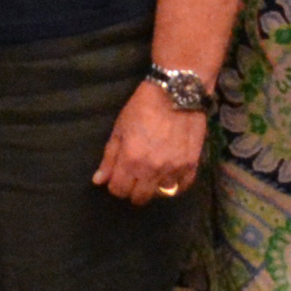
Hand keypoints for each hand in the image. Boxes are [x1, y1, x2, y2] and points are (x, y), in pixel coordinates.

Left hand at [95, 83, 207, 204]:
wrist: (177, 92)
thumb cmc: (143, 107)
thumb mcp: (120, 128)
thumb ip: (109, 157)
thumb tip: (99, 180)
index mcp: (131, 160)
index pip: (118, 190)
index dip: (115, 185)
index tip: (118, 176)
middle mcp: (152, 170)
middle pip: (139, 198)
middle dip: (133, 189)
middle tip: (135, 176)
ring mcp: (173, 169)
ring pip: (160, 194)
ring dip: (154, 187)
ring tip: (153, 173)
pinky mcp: (192, 165)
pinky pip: (182, 187)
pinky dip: (175, 184)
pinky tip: (170, 175)